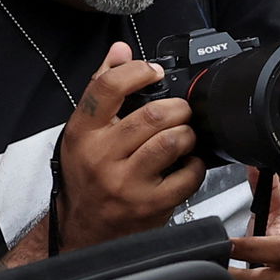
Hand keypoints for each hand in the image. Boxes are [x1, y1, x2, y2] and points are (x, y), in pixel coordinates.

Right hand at [57, 42, 202, 250]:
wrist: (87, 229)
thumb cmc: (90, 176)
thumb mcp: (85, 133)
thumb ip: (103, 88)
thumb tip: (121, 50)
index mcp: (83, 133)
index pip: (107, 88)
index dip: (137, 71)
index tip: (154, 71)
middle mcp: (101, 157)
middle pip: (153, 115)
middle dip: (178, 108)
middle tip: (180, 112)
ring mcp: (125, 183)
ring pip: (172, 141)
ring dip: (187, 134)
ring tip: (183, 136)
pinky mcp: (150, 204)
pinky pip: (188, 174)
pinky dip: (196, 164)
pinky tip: (187, 163)